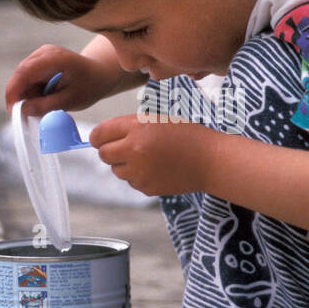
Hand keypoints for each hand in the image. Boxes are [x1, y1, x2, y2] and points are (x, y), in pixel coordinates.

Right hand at [5, 44, 119, 117]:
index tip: (13, 111)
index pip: (24, 72)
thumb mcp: (70, 101)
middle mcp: (44, 53)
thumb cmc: (89, 86)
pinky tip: (45, 99)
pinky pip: (28, 78)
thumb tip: (23, 110)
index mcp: (53, 58)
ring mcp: (41, 55)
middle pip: (20, 75)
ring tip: (44, 107)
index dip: (14, 92)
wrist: (100, 75)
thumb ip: (46, 106)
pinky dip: (32, 92)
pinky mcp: (40, 62)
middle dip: (19, 96)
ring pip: (23, 78)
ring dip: (28, 95)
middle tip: (26, 116)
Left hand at [89, 115, 218, 195]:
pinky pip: (132, 182)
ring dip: (125, 165)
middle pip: (103, 155)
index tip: (101, 139)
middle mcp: (134, 150)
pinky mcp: (146, 187)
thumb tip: (102, 138)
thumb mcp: (157, 119)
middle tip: (126, 148)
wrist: (210, 160)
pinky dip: (139, 176)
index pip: (98, 134)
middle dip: (110, 151)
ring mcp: (139, 172)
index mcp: (136, 128)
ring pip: (116, 170)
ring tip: (148, 157)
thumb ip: (129, 126)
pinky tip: (157, 168)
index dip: (98, 137)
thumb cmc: (186, 135)